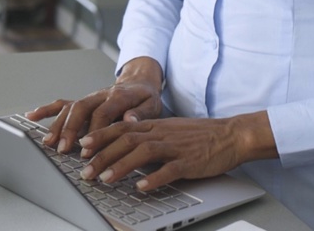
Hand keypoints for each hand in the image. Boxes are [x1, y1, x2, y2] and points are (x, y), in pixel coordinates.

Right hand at [25, 57, 162, 154]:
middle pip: (81, 108)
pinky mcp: (82, 101)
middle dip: (71, 129)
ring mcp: (89, 97)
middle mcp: (101, 94)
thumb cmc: (145, 98)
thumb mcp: (153, 105)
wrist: (139, 82)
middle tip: (64, 149)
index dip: (95, 130)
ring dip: (58, 125)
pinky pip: (62, 103)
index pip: (103, 112)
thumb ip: (142, 113)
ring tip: (50, 143)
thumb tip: (130, 119)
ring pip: (70, 108)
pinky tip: (32, 116)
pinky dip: (46, 109)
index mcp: (119, 96)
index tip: (88, 148)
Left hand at [77, 112, 276, 191]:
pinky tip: (142, 187)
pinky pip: (169, 169)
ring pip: (142, 152)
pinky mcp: (190, 161)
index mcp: (155, 125)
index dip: (100, 136)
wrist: (231, 134)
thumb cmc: (200, 135)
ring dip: (121, 166)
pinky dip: (154, 178)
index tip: (82, 146)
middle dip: (102, 156)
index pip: (121, 127)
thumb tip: (124, 148)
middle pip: (126, 140)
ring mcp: (175, 146)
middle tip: (85, 171)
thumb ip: (148, 137)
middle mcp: (161, 133)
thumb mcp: (169, 130)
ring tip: (105, 179)